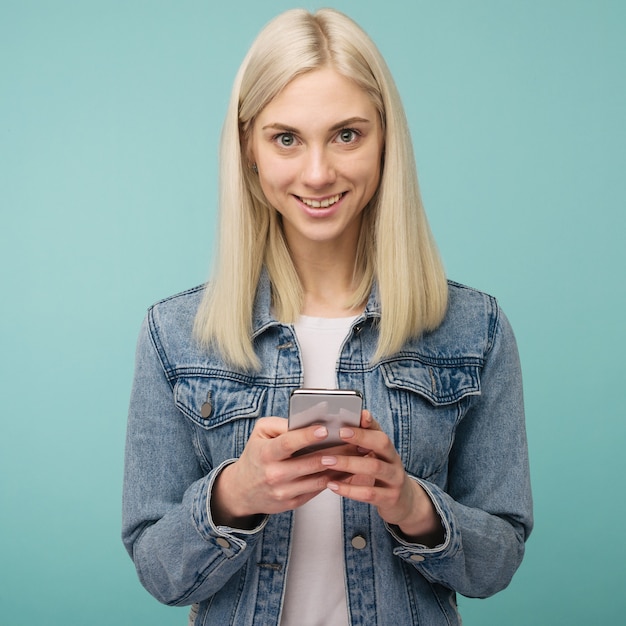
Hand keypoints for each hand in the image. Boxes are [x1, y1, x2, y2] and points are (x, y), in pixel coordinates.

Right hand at [211, 416, 346, 527]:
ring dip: (340, 466)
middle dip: (335, 451)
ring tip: (355, 454)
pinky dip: (334, 479)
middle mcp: (275, 474)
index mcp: (266, 453)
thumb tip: (307, 419)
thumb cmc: (256, 455)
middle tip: (354, 441)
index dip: (307, 436)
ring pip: (319, 478)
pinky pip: (318, 489)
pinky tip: (345, 469)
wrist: (242, 490)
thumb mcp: (260, 433)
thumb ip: (281, 424)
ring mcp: (284, 491)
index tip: (325, 429)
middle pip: (310, 462)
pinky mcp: (293, 502)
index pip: (289, 443)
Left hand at [323, 411, 444, 546]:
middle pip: (382, 443)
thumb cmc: (382, 476)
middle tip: (339, 433)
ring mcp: (394, 479)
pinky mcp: (389, 498)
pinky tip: (332, 485)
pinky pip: (369, 493)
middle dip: (361, 436)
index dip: (369, 422)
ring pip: (374, 467)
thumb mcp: (375, 459)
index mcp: (388, 448)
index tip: (357, 415)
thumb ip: (361, 445)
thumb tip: (341, 426)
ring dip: (348, 463)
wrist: (404, 503)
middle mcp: (394, 460)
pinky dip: (349, 489)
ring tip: (327, 460)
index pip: (380, 429)